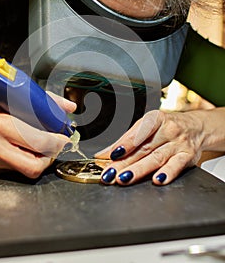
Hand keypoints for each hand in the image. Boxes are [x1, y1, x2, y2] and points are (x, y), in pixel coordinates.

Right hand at [0, 95, 75, 177]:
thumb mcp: (11, 101)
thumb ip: (42, 103)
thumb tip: (68, 107)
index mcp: (1, 125)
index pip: (39, 141)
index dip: (57, 141)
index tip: (64, 136)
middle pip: (35, 164)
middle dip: (52, 154)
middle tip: (57, 143)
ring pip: (30, 171)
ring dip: (44, 159)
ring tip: (45, 145)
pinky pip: (21, 170)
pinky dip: (32, 159)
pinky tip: (31, 149)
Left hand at [95, 108, 224, 185]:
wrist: (196, 127)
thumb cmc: (166, 128)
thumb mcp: (147, 127)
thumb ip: (126, 141)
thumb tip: (103, 155)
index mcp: (155, 119)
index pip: (138, 132)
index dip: (124, 144)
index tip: (112, 154)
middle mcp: (168, 130)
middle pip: (143, 149)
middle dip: (124, 163)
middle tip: (109, 174)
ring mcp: (178, 143)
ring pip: (156, 158)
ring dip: (139, 170)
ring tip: (124, 178)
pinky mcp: (188, 156)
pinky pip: (177, 165)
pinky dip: (167, 173)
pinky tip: (157, 180)